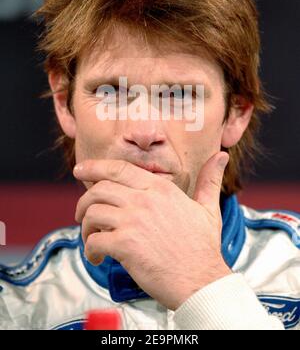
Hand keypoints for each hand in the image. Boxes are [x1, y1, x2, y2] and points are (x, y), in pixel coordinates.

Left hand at [74, 152, 230, 309]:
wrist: (202, 280)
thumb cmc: (203, 247)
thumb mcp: (208, 208)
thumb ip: (209, 180)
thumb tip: (221, 156)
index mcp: (160, 188)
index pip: (119, 168)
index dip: (94, 167)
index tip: (80, 170)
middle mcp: (144, 199)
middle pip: (98, 189)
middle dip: (83, 201)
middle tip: (82, 214)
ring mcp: (134, 221)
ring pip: (92, 213)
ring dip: (85, 228)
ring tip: (92, 239)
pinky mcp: (126, 245)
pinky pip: (94, 241)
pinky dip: (90, 250)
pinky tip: (98, 257)